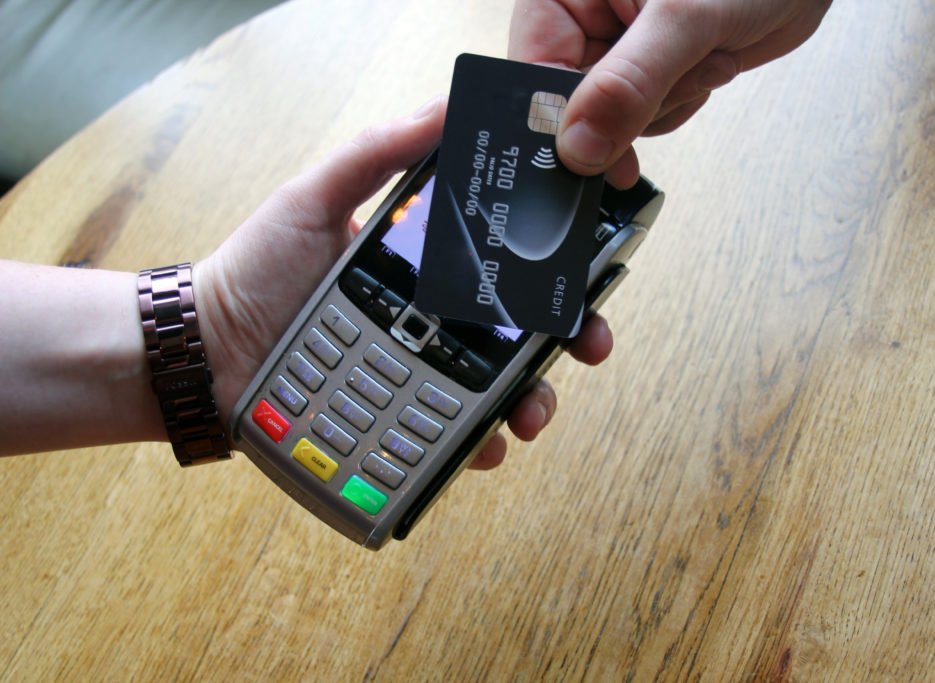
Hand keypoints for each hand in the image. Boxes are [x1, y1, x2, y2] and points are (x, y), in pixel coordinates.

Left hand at [194, 98, 612, 469]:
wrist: (206, 348)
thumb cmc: (258, 268)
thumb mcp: (315, 197)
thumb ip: (376, 153)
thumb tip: (443, 104)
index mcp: (426, 270)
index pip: (506, 270)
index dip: (556, 274)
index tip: (590, 276)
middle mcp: (432, 324)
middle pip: (518, 335)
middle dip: (564, 344)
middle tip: (587, 348)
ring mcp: (417, 377)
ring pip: (496, 393)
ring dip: (531, 403)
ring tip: (530, 413)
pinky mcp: (396, 425)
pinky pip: (448, 440)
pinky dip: (474, 447)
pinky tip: (483, 446)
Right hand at [509, 0, 831, 185]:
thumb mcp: (684, 19)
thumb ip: (628, 84)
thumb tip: (580, 147)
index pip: (535, 68)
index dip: (561, 116)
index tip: (591, 151)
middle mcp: (585, 15)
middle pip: (573, 100)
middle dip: (630, 105)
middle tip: (676, 75)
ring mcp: (617, 44)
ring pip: (613, 116)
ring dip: (665, 102)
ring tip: (704, 55)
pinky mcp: (649, 65)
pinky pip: (645, 114)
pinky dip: (681, 100)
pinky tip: (707, 62)